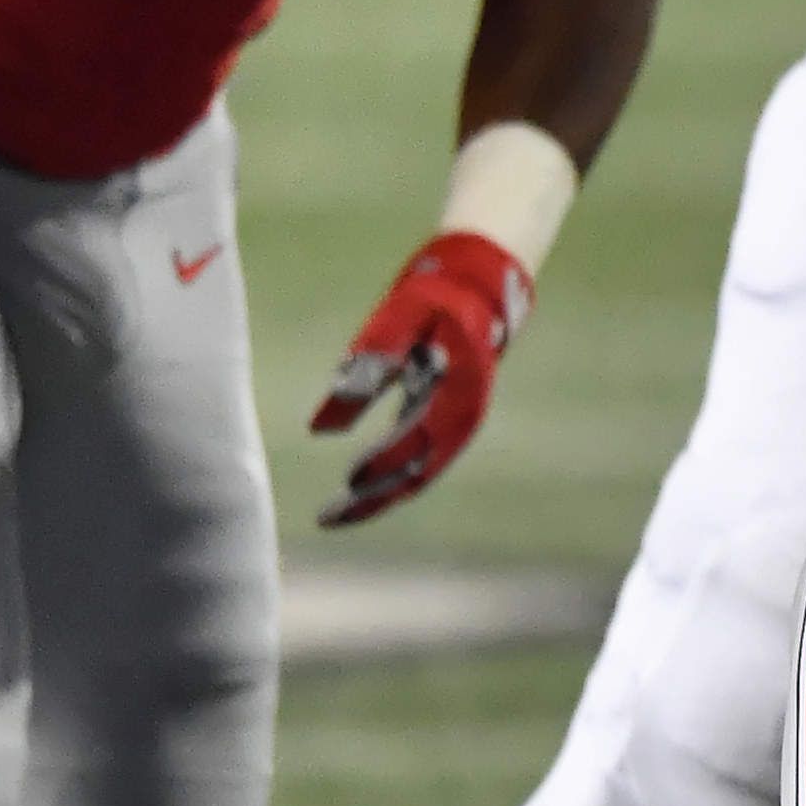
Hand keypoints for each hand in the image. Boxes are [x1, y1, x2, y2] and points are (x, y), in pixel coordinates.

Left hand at [309, 231, 531, 528]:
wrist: (479, 286)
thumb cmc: (437, 296)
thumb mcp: (401, 317)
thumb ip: (369, 362)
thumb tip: (326, 424)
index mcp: (459, 393)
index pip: (419, 441)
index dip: (384, 462)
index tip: (349, 478)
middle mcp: (462, 417)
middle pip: (418, 472)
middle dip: (375, 499)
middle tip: (327, 519)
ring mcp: (454, 421)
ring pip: (417, 472)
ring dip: (379, 494)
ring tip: (335, 512)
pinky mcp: (441, 418)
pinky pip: (416, 459)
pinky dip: (388, 475)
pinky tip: (359, 485)